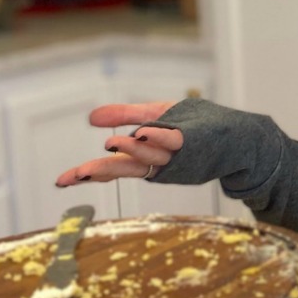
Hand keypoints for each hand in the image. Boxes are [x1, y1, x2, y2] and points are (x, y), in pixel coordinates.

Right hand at [54, 102, 183, 186]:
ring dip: (131, 148)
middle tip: (79, 173)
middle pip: (125, 168)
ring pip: (148, 154)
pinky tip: (146, 131)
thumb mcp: (153, 116)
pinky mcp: (191, 142)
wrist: (235, 136)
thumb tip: (91, 118)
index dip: (86, 174)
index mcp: (143, 156)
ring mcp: (175, 155)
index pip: (110, 167)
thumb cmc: (192, 127)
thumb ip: (124, 116)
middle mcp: (156, 161)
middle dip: (102, 170)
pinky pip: (173, 139)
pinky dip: (160, 136)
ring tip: (111, 142)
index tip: (61, 181)